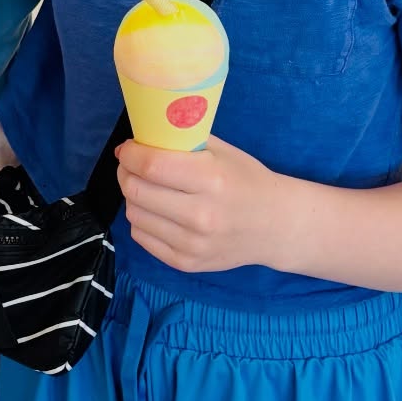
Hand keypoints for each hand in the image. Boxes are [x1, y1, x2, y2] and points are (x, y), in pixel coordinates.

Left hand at [117, 134, 295, 274]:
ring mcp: (192, 244)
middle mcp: (200, 216)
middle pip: (136, 191)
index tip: (128, 148)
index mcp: (211, 180)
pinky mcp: (186, 263)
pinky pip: (141, 237)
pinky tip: (156, 210)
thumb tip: (142, 136)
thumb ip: (184, 140)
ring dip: (133, 196)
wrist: (275, 226)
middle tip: (131, 165)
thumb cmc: (247, 181)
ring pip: (134, 214)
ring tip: (147, 187)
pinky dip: (142, 219)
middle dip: (126, 173)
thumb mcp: (223, 151)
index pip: (151, 166)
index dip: (130, 154)